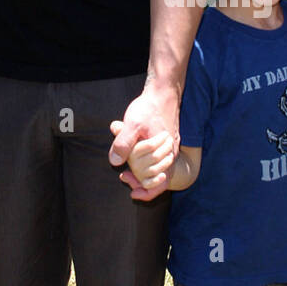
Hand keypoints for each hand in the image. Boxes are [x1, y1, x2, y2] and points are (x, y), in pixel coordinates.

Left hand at [108, 83, 178, 201]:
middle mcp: (171, 154)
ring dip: (142, 174)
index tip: (132, 193)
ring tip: (126, 172)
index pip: (160, 182)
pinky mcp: (167, 144)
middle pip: (159, 179)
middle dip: (140, 182)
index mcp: (166, 152)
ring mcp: (170, 149)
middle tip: (124, 177)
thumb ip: (123, 142)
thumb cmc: (149, 107)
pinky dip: (146, 164)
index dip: (147, 191)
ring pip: (159, 171)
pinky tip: (133, 158)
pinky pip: (159, 161)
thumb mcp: (133, 123)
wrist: (163, 92)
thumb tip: (115, 162)